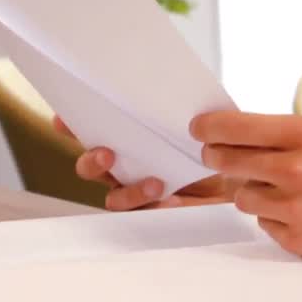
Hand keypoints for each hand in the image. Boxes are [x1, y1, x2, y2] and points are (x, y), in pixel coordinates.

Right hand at [54, 115, 237, 210]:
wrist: (238, 174)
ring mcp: (138, 191)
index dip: (72, 126)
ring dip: (129, 192)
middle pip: (90, 168)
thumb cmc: (212, 142)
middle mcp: (125, 166)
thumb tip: (175, 85)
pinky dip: (160, 208)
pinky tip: (175, 201)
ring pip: (114, 199)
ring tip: (155, 184)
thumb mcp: (201, 119)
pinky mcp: (159, 212)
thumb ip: (183, 108)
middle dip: (92, 161)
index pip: (92, 130)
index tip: (63, 120)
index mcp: (128, 138)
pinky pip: (148, 216)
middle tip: (107, 154)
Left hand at [189, 112, 301, 262]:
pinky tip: (298, 212)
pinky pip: (263, 224)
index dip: (210, 127)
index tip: (198, 128)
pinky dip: (273, 217)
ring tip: (280, 189)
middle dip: (218, 157)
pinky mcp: (297, 239)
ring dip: (252, 191)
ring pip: (242, 197)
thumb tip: (229, 136)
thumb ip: (280, 137)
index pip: (238, 128)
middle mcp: (296, 169)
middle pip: (228, 162)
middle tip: (217, 155)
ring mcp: (295, 207)